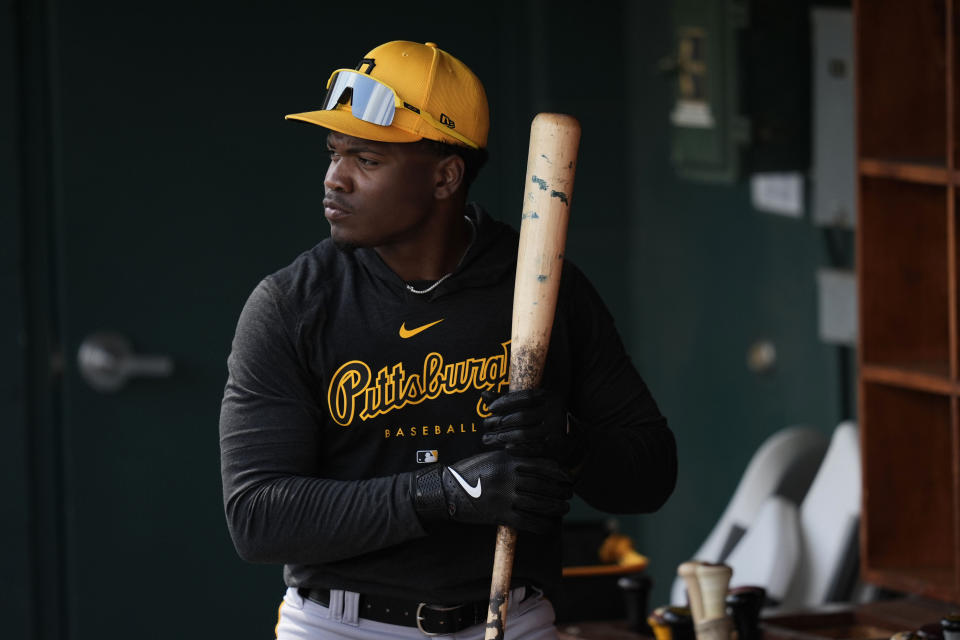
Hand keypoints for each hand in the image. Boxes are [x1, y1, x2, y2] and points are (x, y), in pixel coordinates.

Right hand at [411, 450, 571, 534]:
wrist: (447, 490)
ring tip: (563, 508)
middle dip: (561, 492)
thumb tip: (540, 465)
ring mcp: (504, 497)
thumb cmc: (470, 472)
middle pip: (545, 486)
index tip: (568, 478)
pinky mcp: (499, 515)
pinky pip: (528, 522)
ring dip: (556, 508)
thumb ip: (514, 458)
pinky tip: (549, 526)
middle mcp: (509, 477)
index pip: (543, 465)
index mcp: (508, 460)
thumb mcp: (492, 457)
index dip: (560, 473)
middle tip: (568, 495)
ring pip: (539, 504)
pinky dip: (542, 525)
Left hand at [481, 388, 571, 460]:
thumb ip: (507, 400)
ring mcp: (557, 429)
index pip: (524, 397)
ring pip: (525, 434)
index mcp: (549, 396)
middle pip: (522, 416)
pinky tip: (506, 448)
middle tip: (486, 427)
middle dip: (500, 422)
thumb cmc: (542, 416)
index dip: (505, 402)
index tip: (490, 408)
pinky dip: (517, 449)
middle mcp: (555, 410)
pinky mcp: (556, 446)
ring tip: (492, 438)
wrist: (571, 435)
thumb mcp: (529, 405)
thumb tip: (483, 395)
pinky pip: (532, 449)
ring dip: (505, 436)